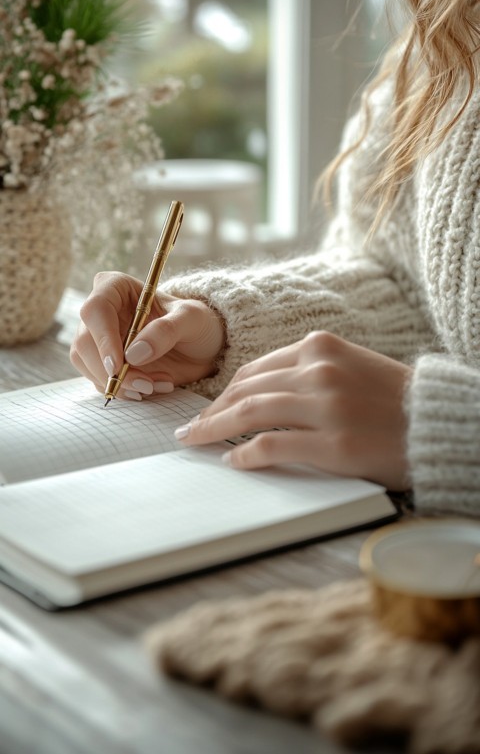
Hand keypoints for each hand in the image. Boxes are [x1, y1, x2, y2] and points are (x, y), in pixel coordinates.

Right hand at [70, 271, 225, 398]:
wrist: (200, 347)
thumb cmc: (196, 323)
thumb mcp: (191, 319)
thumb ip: (166, 331)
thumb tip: (133, 354)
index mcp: (116, 287)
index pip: (95, 309)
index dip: (103, 339)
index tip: (118, 366)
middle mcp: (101, 311)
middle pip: (84, 342)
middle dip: (112, 371)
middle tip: (145, 386)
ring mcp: (98, 338)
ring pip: (87, 365)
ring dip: (120, 384)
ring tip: (156, 385)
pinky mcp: (102, 362)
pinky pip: (100, 381)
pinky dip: (124, 391)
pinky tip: (151, 387)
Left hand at [175, 331, 412, 490]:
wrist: (437, 422)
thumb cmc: (394, 399)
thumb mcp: (349, 366)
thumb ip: (307, 373)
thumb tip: (259, 394)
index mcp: (320, 346)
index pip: (255, 369)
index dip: (225, 391)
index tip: (209, 407)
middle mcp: (319, 370)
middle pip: (245, 389)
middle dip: (212, 411)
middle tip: (191, 430)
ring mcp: (325, 406)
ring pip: (250, 414)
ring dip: (215, 430)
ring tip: (196, 443)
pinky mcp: (333, 443)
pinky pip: (273, 446)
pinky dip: (246, 455)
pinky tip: (233, 462)